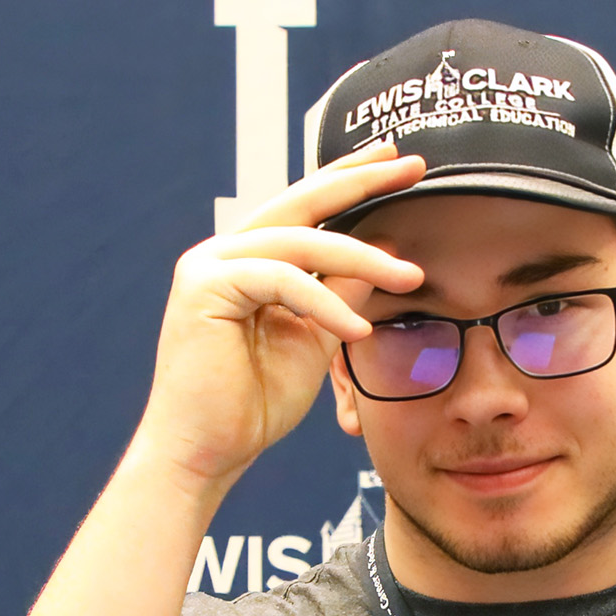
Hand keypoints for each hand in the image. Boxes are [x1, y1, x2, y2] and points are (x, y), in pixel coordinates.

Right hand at [129, 149, 424, 488]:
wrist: (207, 452)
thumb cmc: (251, 404)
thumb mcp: (316, 338)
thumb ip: (342, 291)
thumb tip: (385, 245)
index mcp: (246, 261)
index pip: (304, 210)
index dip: (350, 181)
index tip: (399, 163)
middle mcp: (223, 253)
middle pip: (300, 202)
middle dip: (359, 181)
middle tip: (412, 165)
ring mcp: (208, 265)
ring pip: (299, 242)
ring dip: (361, 258)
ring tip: (409, 277)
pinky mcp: (204, 287)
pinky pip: (281, 279)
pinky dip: (324, 302)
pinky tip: (356, 328)